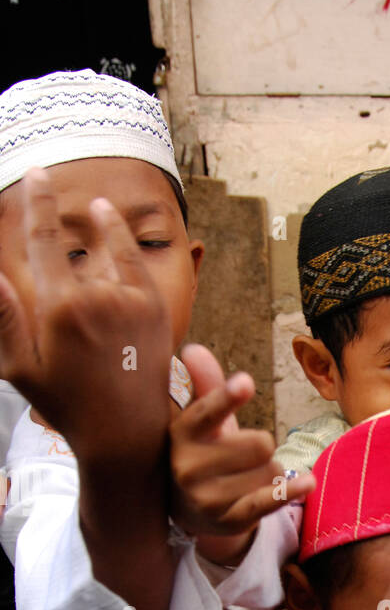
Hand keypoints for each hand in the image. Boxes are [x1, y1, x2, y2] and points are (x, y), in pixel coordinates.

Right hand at [0, 169, 171, 473]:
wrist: (126, 435)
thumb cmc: (67, 406)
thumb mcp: (21, 368)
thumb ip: (4, 318)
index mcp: (59, 309)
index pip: (44, 239)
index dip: (39, 202)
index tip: (37, 174)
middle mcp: (97, 298)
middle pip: (73, 246)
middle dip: (57, 219)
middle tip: (46, 189)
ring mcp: (130, 302)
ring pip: (108, 251)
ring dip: (101, 227)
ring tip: (95, 210)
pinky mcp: (155, 310)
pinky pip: (135, 261)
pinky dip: (123, 238)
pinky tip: (110, 220)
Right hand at [170, 344, 313, 560]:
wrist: (188, 509)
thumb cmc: (203, 452)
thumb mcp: (201, 420)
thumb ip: (205, 384)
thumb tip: (193, 349)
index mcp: (182, 433)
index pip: (207, 412)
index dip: (227, 397)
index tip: (246, 383)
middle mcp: (188, 466)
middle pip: (260, 443)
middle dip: (263, 445)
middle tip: (246, 454)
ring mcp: (207, 497)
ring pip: (270, 470)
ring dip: (270, 470)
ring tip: (246, 477)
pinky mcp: (229, 520)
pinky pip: (268, 501)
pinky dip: (290, 490)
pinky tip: (307, 482)